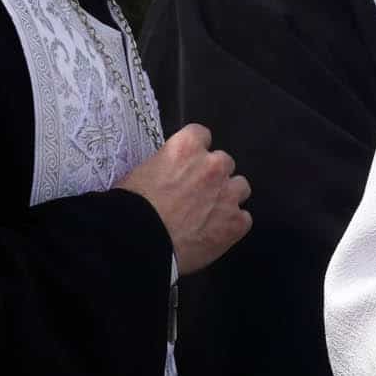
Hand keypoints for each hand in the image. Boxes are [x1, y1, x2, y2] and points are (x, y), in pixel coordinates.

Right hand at [118, 124, 252, 274]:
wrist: (140, 240)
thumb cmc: (132, 207)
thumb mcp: (141, 172)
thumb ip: (165, 166)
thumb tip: (169, 175)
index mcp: (187, 147)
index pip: (201, 135)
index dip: (194, 151)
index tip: (188, 163)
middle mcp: (214, 165)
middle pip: (224, 162)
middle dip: (212, 175)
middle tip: (196, 193)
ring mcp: (229, 194)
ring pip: (240, 187)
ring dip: (228, 197)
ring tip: (208, 214)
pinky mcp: (237, 222)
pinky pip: (244, 218)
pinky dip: (231, 225)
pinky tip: (215, 233)